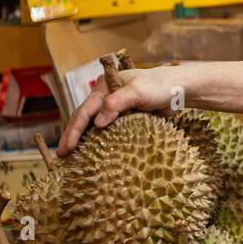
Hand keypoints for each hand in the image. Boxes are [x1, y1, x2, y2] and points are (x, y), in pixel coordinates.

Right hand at [57, 65, 181, 156]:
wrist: (180, 89)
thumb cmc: (160, 87)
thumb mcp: (139, 92)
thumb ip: (118, 103)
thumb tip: (97, 123)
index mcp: (105, 86)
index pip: (85, 110)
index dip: (74, 130)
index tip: (67, 147)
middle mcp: (106, 96)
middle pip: (84, 118)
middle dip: (72, 136)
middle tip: (61, 155)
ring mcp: (115, 107)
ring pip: (94, 125)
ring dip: (83, 139)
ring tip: (72, 157)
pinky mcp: (125, 117)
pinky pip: (109, 130)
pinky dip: (99, 140)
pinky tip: (93, 152)